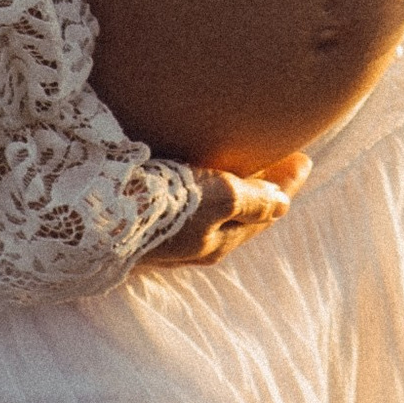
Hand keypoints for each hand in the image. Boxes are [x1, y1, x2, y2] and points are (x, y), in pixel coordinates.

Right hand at [146, 152, 310, 269]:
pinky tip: (198, 179)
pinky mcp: (147, 224)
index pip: (265, 211)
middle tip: (285, 160)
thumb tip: (284, 204)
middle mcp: (198, 244)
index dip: (286, 184)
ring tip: (246, 166)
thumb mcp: (220, 199)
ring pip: (216, 213)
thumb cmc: (164, 206)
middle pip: (243, 214)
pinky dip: (208, 191)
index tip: (304, 158)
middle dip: (265, 189)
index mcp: (220, 241)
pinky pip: (191, 208)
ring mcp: (171, 238)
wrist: (98, 218)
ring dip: (237, 190)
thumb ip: (253, 200)